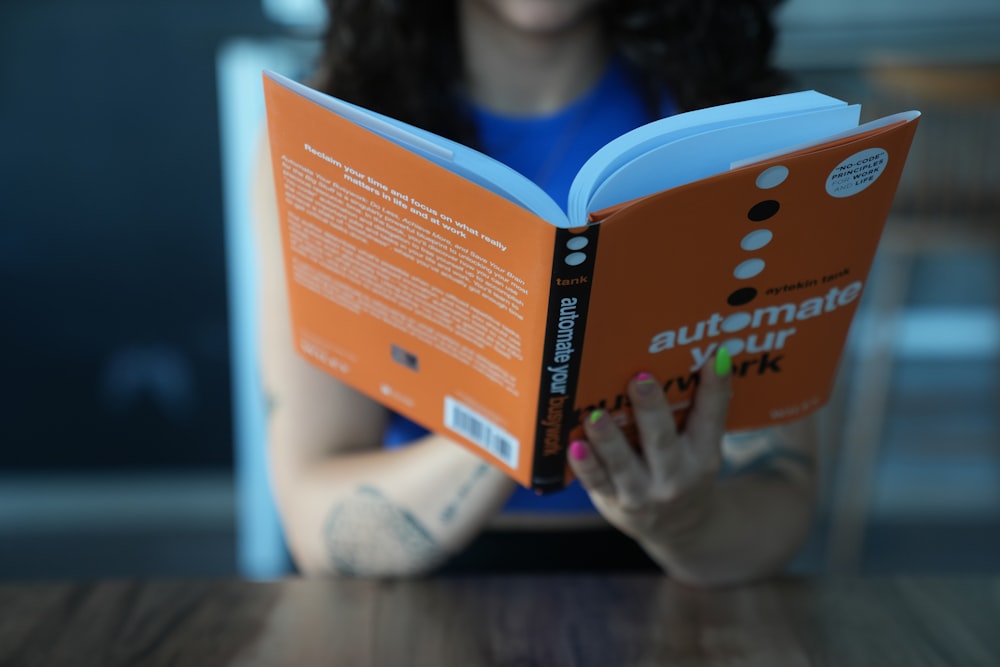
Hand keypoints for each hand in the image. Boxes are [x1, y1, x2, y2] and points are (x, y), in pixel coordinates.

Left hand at [567, 351, 732, 546]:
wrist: (683, 530)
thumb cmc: (687, 471)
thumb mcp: (702, 448)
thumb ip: (697, 412)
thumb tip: (699, 355)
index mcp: (703, 455)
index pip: (711, 417)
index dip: (715, 386)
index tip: (714, 355)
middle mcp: (676, 476)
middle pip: (662, 440)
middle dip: (650, 409)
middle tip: (640, 379)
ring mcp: (644, 493)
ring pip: (624, 464)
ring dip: (608, 440)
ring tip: (595, 416)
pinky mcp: (615, 502)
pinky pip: (597, 483)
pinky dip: (585, 467)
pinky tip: (574, 447)